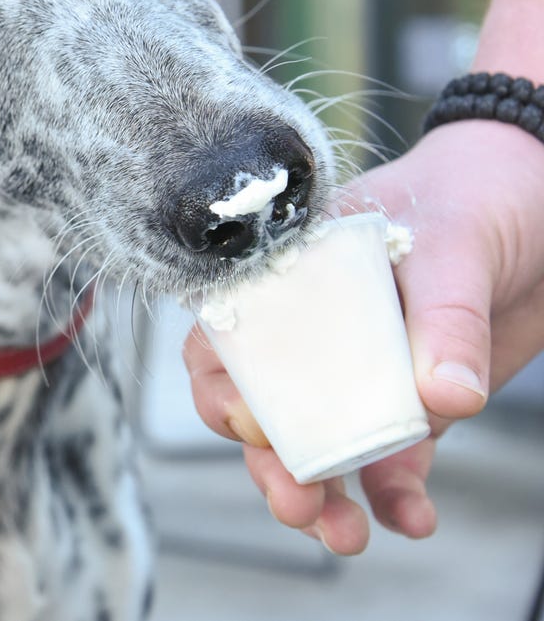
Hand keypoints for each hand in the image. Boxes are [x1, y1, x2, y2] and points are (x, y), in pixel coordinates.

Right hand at [184, 119, 543, 553]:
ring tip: (343, 535)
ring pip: (314, 446)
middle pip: (260, 407)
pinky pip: (388, 462)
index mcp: (290, 277)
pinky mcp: (408, 407)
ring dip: (320, 497)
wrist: (538, 206)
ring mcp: (356, 373)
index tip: (250, 425)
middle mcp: (310, 331)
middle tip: (297, 499)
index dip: (221, 386)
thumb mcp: (455, 246)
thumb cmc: (473, 197)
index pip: (226, 336)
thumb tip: (446, 398)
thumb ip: (446, 317)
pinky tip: (412, 519)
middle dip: (268, 463)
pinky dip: (395, 498)